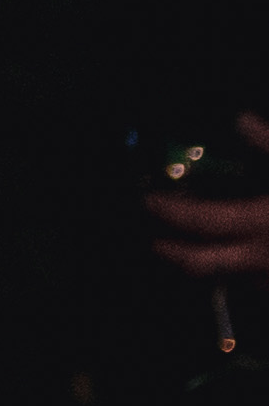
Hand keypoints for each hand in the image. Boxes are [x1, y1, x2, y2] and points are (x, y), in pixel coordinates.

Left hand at [146, 112, 268, 276]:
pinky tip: (230, 259)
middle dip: (167, 251)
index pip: (202, 220)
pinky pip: (249, 285)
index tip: (148, 200)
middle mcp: (261, 257)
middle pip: (199, 262)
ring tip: (183, 248)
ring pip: (222, 279)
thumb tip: (242, 121)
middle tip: (150, 238)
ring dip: (198, 265)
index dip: (170, 211)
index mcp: (262, 222)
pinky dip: (233, 274)